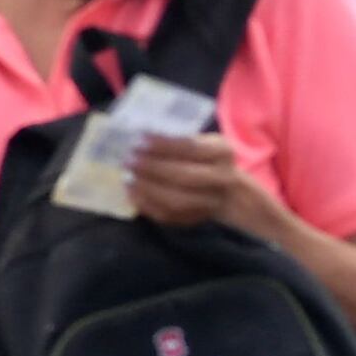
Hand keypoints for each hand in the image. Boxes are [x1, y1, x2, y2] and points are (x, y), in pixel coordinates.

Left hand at [123, 129, 263, 233]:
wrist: (227, 191)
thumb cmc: (205, 158)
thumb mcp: (202, 141)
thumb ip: (178, 139)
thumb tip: (139, 137)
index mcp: (223, 152)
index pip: (191, 147)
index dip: (163, 145)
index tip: (139, 140)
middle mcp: (222, 178)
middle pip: (185, 176)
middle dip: (153, 168)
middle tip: (129, 160)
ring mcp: (211, 202)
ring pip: (177, 200)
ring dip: (147, 188)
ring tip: (127, 177)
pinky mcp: (196, 218)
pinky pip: (168, 216)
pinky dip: (146, 204)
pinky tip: (132, 191)